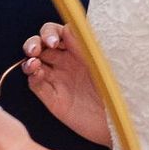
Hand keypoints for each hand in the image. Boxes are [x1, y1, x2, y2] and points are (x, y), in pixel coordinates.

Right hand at [24, 22, 107, 143]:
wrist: (119, 121)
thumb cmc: (117, 89)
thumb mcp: (102, 64)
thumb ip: (84, 46)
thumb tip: (67, 28)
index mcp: (79, 50)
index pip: (57, 33)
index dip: (50, 33)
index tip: (54, 41)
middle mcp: (66, 63)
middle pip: (41, 46)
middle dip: (34, 43)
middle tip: (35, 50)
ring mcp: (58, 80)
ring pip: (34, 64)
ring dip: (30, 60)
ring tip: (33, 63)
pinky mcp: (53, 98)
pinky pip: (36, 85)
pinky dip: (32, 77)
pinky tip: (36, 74)